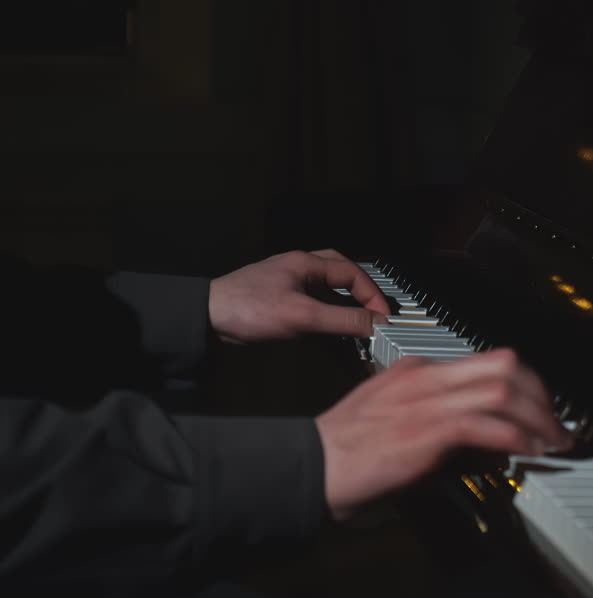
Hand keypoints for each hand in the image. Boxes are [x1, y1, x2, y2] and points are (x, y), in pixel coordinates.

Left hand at [209, 249, 390, 342]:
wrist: (206, 319)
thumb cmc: (247, 308)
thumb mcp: (302, 316)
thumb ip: (343, 320)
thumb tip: (377, 324)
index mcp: (307, 263)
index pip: (354, 273)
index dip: (373, 295)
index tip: (382, 319)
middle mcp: (301, 270)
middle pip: (344, 276)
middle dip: (363, 295)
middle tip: (376, 315)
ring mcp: (290, 286)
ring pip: (329, 292)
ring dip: (346, 307)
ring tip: (359, 326)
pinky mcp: (281, 303)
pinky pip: (315, 306)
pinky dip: (329, 318)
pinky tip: (332, 334)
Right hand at [315, 348, 572, 519]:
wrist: (308, 466)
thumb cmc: (347, 453)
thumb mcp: (400, 425)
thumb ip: (447, 429)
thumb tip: (493, 445)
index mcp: (419, 370)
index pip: (487, 362)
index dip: (525, 385)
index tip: (541, 408)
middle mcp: (427, 376)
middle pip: (505, 365)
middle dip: (541, 394)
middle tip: (556, 424)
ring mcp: (426, 400)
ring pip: (502, 389)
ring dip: (537, 416)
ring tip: (552, 440)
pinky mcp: (425, 430)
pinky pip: (485, 423)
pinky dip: (516, 436)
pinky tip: (528, 450)